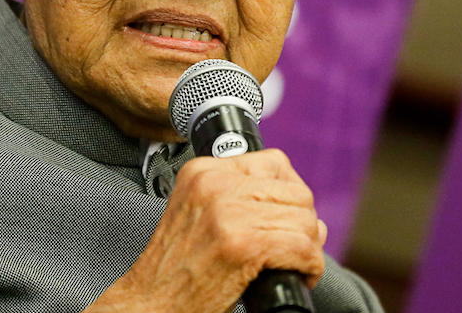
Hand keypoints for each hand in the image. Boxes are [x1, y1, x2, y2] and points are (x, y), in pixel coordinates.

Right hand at [86, 149, 326, 312]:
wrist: (153, 300)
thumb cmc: (178, 266)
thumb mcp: (198, 212)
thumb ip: (242, 199)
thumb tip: (305, 209)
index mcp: (202, 171)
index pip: (274, 162)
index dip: (290, 193)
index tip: (286, 217)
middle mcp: (214, 184)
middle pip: (296, 192)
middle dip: (304, 224)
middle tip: (292, 248)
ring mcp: (227, 212)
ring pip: (304, 220)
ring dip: (308, 248)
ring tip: (292, 264)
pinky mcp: (242, 244)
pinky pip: (301, 248)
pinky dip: (309, 267)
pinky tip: (296, 276)